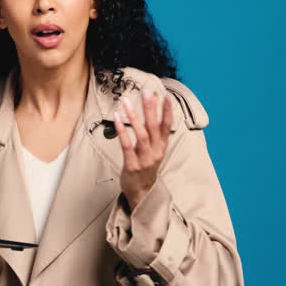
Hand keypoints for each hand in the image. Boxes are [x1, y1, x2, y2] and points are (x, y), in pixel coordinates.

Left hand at [115, 87, 175, 208]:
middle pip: (154, 126)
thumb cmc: (145, 167)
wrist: (141, 193)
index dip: (167, 110)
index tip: (166, 94)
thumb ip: (153, 133)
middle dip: (151, 108)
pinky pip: (127, 146)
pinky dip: (122, 131)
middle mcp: (156, 152)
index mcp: (162, 147)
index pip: (167, 125)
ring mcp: (145, 159)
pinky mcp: (132, 166)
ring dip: (134, 116)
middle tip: (147, 91)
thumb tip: (152, 112)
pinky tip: (117, 118)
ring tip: (127, 101)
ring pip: (141, 135)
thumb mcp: (154, 150)